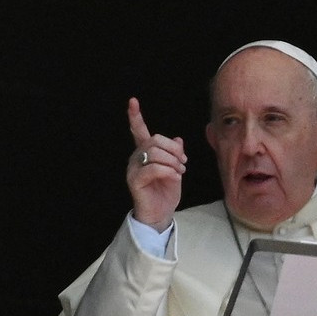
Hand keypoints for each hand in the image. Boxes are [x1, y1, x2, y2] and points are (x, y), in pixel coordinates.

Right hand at [125, 97, 186, 231]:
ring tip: (180, 171)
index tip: (133, 101)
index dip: (135, 116)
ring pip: (154, 153)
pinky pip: (153, 168)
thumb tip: (177, 139)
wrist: (160, 214)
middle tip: (183, 161)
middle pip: (154, 140)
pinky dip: (169, 171)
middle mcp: (136, 158)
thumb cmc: (166, 193)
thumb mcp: (175, 169)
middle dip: (173, 149)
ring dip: (173, 161)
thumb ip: (175, 154)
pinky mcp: (134, 180)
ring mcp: (133, 169)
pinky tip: (175, 177)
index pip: (138, 131)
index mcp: (145, 153)